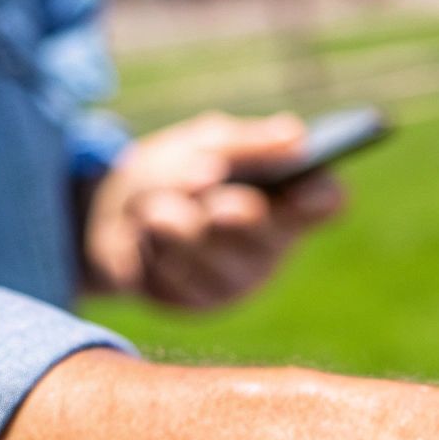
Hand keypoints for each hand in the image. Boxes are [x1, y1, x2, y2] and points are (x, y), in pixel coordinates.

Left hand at [84, 111, 343, 309]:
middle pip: (264, 227)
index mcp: (286, 199)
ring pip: (205, 245)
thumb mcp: (203, 142)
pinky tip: (145, 238)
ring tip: (153, 208)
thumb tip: (296, 137)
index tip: (301, 187)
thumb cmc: (173, 174)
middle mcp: (272, 244)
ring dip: (168, 216)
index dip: (320, 195)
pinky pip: (168, 266)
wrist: (113, 216)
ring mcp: (238, 279)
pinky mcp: (198, 302)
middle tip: (211, 199)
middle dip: (232, 209)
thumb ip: (244, 142)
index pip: (325, 199)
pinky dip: (146, 240)